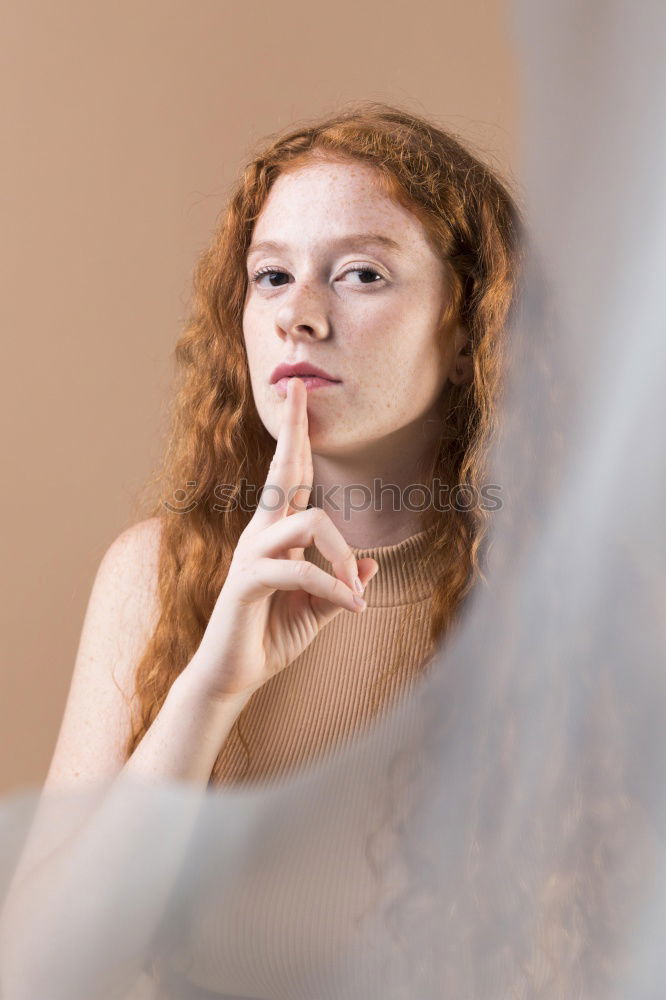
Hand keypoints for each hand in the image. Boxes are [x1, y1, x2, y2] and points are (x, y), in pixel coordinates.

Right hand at [190, 376, 378, 700]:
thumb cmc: (272, 638)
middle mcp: (262, 534)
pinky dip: (334, 588)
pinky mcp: (247, 582)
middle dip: (293, 430)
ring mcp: (252, 555)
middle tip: (299, 388)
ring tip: (358, 592)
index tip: (300, 398)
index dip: (298, 438)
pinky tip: (355, 606)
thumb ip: (341, 585)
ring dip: (342, 555)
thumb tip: (373, 564)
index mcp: (277, 534)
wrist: (233, 676)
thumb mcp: (318, 609)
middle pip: (283, 472)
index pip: (292, 477)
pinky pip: (298, 571)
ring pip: (306, 523)